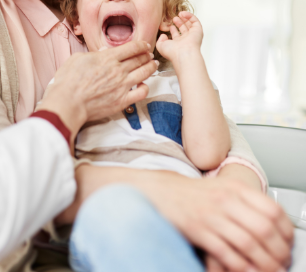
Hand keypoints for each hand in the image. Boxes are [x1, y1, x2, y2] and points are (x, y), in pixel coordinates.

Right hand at [37, 40, 157, 141]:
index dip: (141, 45)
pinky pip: (141, 93)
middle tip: (150, 55)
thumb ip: (93, 53)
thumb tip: (104, 50)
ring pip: (144, 73)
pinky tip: (143, 86)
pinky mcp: (122, 101)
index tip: (144, 46)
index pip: (132, 48)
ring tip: (153, 65)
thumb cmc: (68, 80)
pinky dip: (145, 88)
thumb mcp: (77, 58)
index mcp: (107, 58)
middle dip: (147, 55)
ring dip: (151, 67)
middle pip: (139, 59)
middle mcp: (118, 70)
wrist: (68, 102)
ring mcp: (122, 86)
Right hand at [146, 174, 292, 271]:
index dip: (286, 232)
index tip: (288, 244)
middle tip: (281, 262)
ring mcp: (211, 215)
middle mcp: (225, 199)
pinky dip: (241, 267)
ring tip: (269, 271)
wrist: (161, 191)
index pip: (272, 210)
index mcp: (234, 187)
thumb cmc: (194, 193)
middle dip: (278, 252)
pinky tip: (246, 270)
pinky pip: (227, 254)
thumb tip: (275, 225)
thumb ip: (247, 201)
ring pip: (249, 244)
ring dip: (264, 264)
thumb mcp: (223, 188)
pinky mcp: (198, 230)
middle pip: (264, 229)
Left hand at [156, 11, 202, 63]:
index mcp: (178, 45)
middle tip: (174, 18)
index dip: (173, 30)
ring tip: (179, 13)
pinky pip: (195, 21)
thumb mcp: (160, 46)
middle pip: (184, 29)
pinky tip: (183, 13)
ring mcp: (193, 35)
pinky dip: (190, 16)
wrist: (183, 54)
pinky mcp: (198, 31)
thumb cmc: (172, 52)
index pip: (177, 36)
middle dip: (179, 23)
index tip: (170, 25)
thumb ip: (160, 40)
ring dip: (185, 18)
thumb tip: (163, 35)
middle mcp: (186, 40)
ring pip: (190, 25)